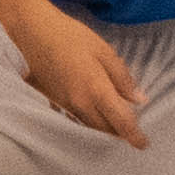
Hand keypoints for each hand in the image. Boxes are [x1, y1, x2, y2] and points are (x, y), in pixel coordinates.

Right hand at [4, 0, 151, 144]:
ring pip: (89, 127)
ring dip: (103, 130)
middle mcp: (80, 103)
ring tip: (114, 125)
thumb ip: (122, 77)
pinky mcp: (53, 101)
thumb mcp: (103, 50)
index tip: (143, 144)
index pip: (121, 122)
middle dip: (120, 134)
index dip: (134, 136)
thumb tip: (138, 99)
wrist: (30, 31)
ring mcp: (64, 104)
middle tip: (131, 132)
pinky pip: (74, 120)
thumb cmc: (69, 36)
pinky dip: (87, 123)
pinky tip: (92, 114)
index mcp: (96, 89)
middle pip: (105, 130)